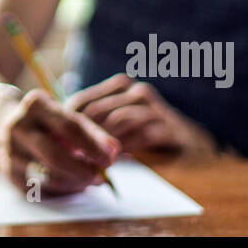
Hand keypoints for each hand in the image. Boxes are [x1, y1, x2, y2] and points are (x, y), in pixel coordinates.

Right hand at [0, 88, 121, 196]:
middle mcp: (17, 126)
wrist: (9, 128)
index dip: (93, 145)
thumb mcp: (66, 117)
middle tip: (102, 176)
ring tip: (90, 180)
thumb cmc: (48, 124)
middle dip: (83, 169)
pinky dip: (62, 189)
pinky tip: (73, 184)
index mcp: (35, 104)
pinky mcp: (8, 171)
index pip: (68, 126)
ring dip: (75, 182)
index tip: (111, 157)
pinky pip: (40, 188)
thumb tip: (113, 150)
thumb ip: (91, 132)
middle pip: (55, 154)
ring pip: (48, 175)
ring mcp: (9, 150)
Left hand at [64, 74, 218, 156]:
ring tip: (91, 160)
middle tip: (71, 156)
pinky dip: (126, 149)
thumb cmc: (145, 134)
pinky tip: (117, 160)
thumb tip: (61, 142)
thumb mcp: (117, 126)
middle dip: (82, 135)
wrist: (188, 143)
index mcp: (120, 86)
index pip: (82, 101)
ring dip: (103, 142)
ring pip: (118, 121)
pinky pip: (141, 135)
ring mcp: (154, 107)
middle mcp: (136, 91)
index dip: (67, 124)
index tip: (58, 144)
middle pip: (97, 111)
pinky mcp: (168, 125)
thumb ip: (94, 126)